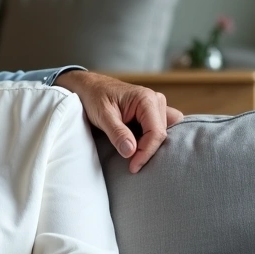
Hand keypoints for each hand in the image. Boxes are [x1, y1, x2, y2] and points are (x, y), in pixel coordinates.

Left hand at [54, 70, 183, 173]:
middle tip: (133, 165)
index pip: (156, 132)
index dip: (146, 152)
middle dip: (148, 151)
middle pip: (161, 134)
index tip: (133, 167)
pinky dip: (153, 140)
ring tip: (137, 158)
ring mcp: (156, 106)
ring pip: (164, 132)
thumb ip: (117, 133)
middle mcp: (156, 100)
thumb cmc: (94, 97)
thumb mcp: (102, 115)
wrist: (90, 87)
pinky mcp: (152, 112)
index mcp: (146, 99)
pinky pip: (161, 128)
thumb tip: (131, 152)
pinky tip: (141, 148)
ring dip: (152, 146)